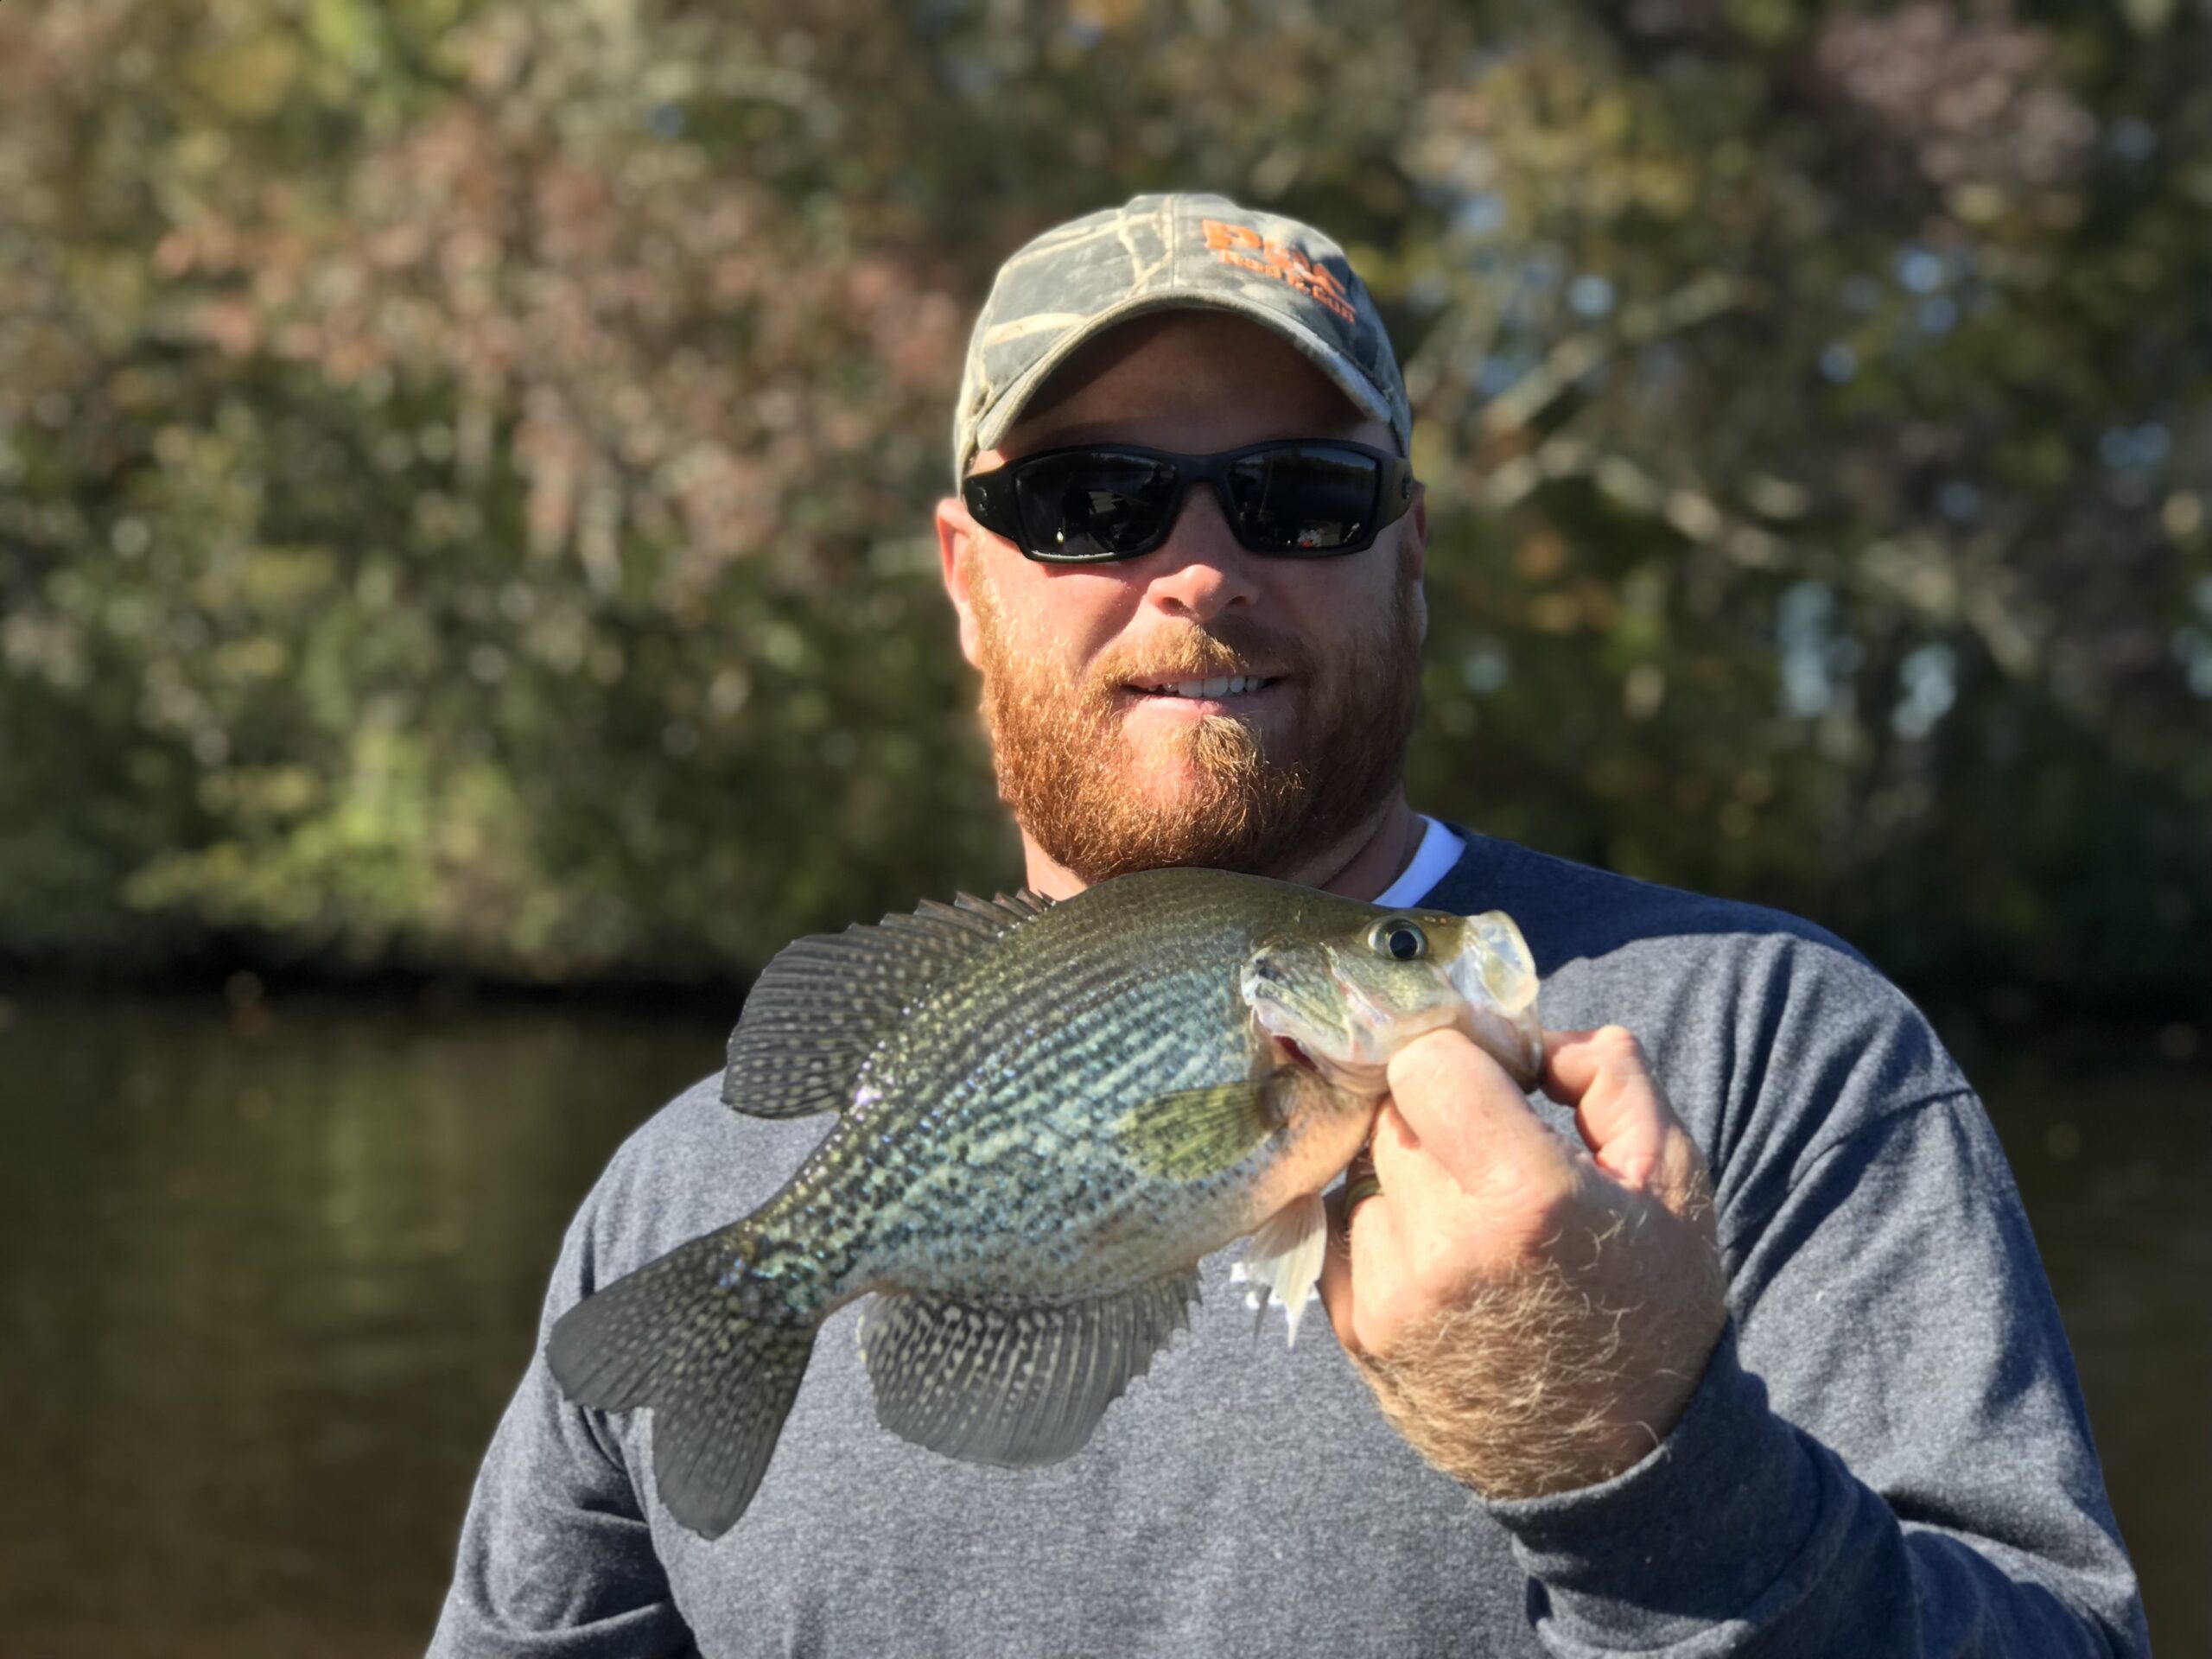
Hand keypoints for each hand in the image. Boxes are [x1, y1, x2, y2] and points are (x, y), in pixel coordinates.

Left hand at [1319, 1025, 1725, 1499]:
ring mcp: (1389, 1296)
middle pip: (1390, 1110)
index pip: (1427, 1062)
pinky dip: (1383, 1224)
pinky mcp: (1355, 1331)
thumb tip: (1530, 1033)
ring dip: (1407, 1170)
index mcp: (1526, 1201)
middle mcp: (1443, 1248)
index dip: (1464, 1052)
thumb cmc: (1653, 1305)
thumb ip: (1609, 1077)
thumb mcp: (1670, 1180)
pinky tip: (1441, 1254)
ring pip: (1362, 1168)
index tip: (1500, 1076)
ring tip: (1470, 1212)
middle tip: (1488, 1142)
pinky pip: (1342, 1227)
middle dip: (1437, 1109)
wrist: (1617, 1460)